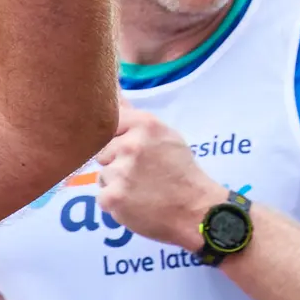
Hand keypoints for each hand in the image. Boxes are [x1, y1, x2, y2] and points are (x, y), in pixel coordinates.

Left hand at [90, 109, 230, 250]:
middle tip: (143, 173)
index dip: (119, 140)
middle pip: (102, 151)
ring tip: (142, 188)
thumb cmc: (180, 171)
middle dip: (117, 162)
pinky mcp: (113, 197)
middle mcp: (130, 144)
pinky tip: (137, 202)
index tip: (134, 151)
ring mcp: (120, 172)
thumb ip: (134, 116)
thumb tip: (113, 89)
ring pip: (103, 174)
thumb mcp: (164, 135)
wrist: (197, 210)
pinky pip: (102, 196)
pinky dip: (116, 202)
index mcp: (145, 124)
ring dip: (117, 183)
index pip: (109, 123)